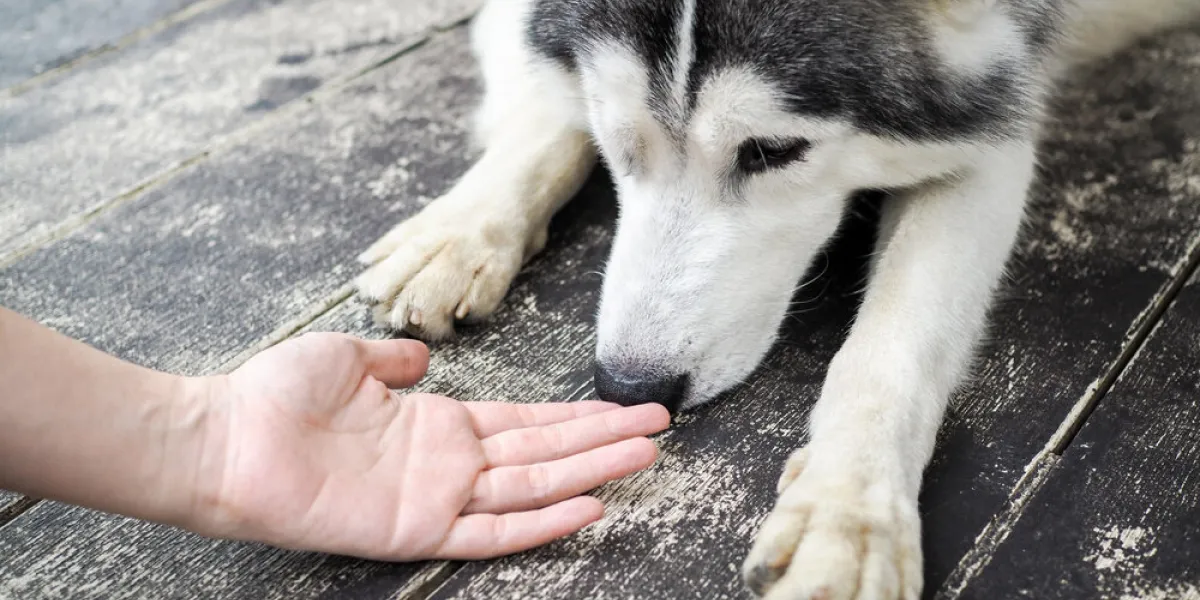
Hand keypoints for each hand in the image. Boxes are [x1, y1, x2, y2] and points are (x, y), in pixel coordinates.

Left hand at [189, 332, 668, 560]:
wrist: (226, 437)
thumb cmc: (277, 396)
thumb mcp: (347, 356)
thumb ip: (393, 358)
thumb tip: (422, 356)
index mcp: (438, 424)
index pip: (525, 424)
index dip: (575, 418)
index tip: (621, 407)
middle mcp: (449, 463)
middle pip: (544, 453)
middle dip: (602, 440)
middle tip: (657, 428)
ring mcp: (437, 497)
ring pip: (532, 486)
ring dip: (589, 471)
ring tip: (642, 456)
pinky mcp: (416, 528)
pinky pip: (490, 530)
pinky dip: (539, 523)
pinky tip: (585, 508)